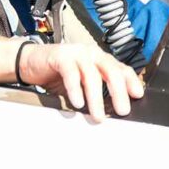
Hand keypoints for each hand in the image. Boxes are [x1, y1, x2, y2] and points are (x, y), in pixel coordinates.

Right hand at [18, 43, 143, 121]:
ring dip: (96, 98)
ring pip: (92, 75)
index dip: (131, 81)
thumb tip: (113, 111)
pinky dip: (75, 89)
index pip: (121, 68)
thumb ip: (96, 92)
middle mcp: (91, 53)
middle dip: (119, 92)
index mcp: (99, 59)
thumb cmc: (58, 74)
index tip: (138, 96)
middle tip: (122, 111)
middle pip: (111, 71)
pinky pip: (71, 73)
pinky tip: (78, 102)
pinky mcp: (60, 56)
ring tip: (98, 116)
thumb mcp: (81, 84)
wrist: (31, 62)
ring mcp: (76, 53)